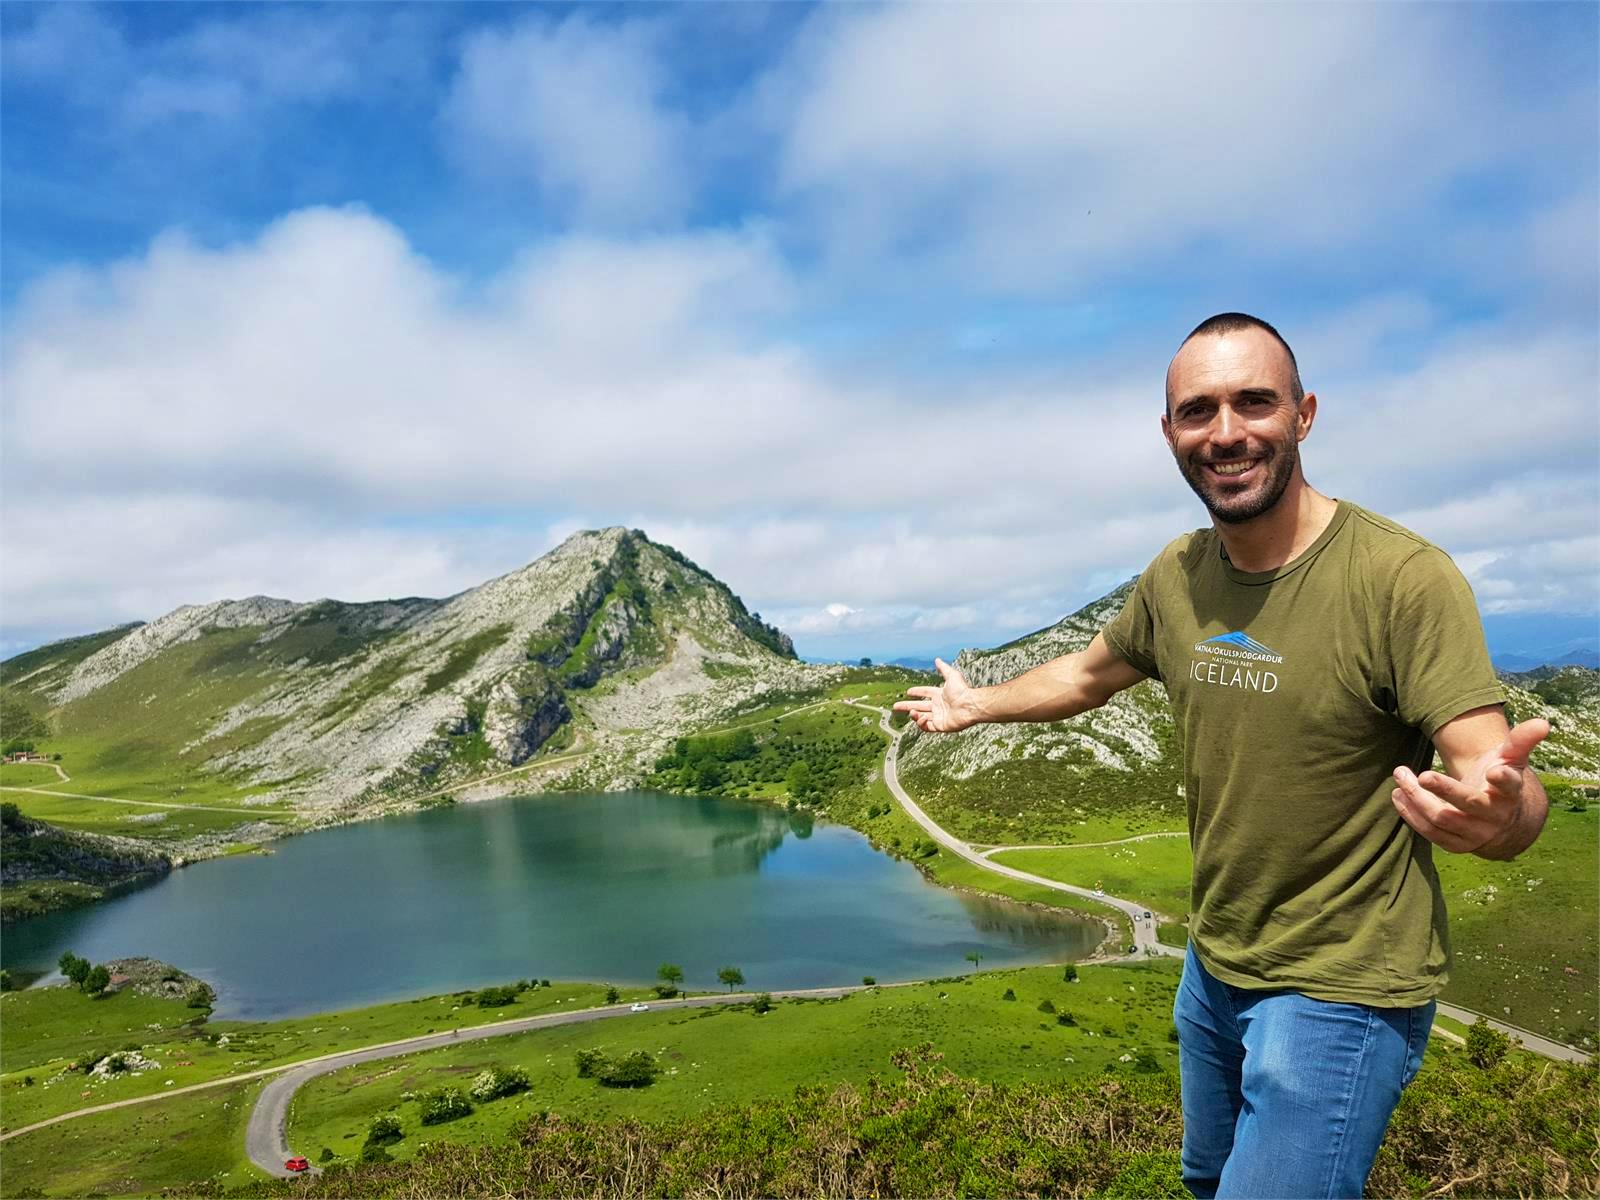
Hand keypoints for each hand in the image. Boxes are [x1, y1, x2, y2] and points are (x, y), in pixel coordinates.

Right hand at [892, 657, 977, 732]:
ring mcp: (939, 716)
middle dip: (906, 706)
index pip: (925, 692)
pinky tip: (921, 717)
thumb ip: (943, 668)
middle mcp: (938, 706)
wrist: (969, 705)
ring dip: (914, 714)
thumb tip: (937, 659)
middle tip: (895, 706)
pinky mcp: (940, 726)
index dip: (917, 692)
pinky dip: (921, 723)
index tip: (908, 692)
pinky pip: (927, 726)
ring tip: (912, 712)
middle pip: (919, 706)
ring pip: (921, 717)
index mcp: (939, 694)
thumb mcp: (952, 675)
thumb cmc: (962, 691)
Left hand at [1390, 718, 1549, 853]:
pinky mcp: (1458, 844)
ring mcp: (1476, 833)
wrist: (1500, 820)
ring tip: (1400, 775)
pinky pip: (1431, 833)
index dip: (1503, 779)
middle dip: (1445, 789)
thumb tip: (1543, 722)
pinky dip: (1412, 815)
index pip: (1509, 786)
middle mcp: (1494, 816)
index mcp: (1510, 793)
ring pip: (1442, 818)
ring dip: (1417, 798)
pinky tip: (1398, 795)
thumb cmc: (1500, 779)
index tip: (1493, 771)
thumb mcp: (1511, 759)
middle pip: (1467, 804)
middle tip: (1421, 774)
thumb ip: (1521, 740)